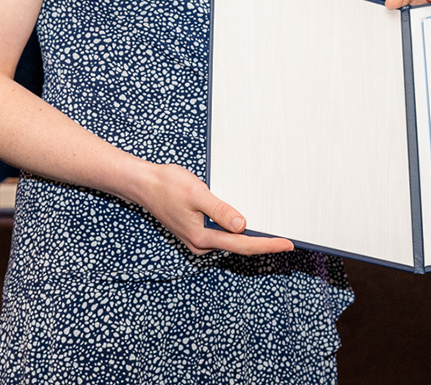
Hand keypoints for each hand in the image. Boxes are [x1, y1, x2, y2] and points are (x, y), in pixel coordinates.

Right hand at [129, 162, 294, 256]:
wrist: (143, 184)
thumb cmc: (167, 185)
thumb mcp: (197, 193)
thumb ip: (220, 210)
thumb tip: (242, 226)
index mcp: (201, 237)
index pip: (243, 244)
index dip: (267, 245)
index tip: (287, 244)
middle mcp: (200, 244)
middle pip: (239, 247)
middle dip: (263, 244)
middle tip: (287, 242)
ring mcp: (197, 239)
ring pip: (231, 242)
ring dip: (251, 238)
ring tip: (273, 235)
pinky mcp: (196, 231)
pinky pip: (222, 235)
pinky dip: (237, 232)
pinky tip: (246, 226)